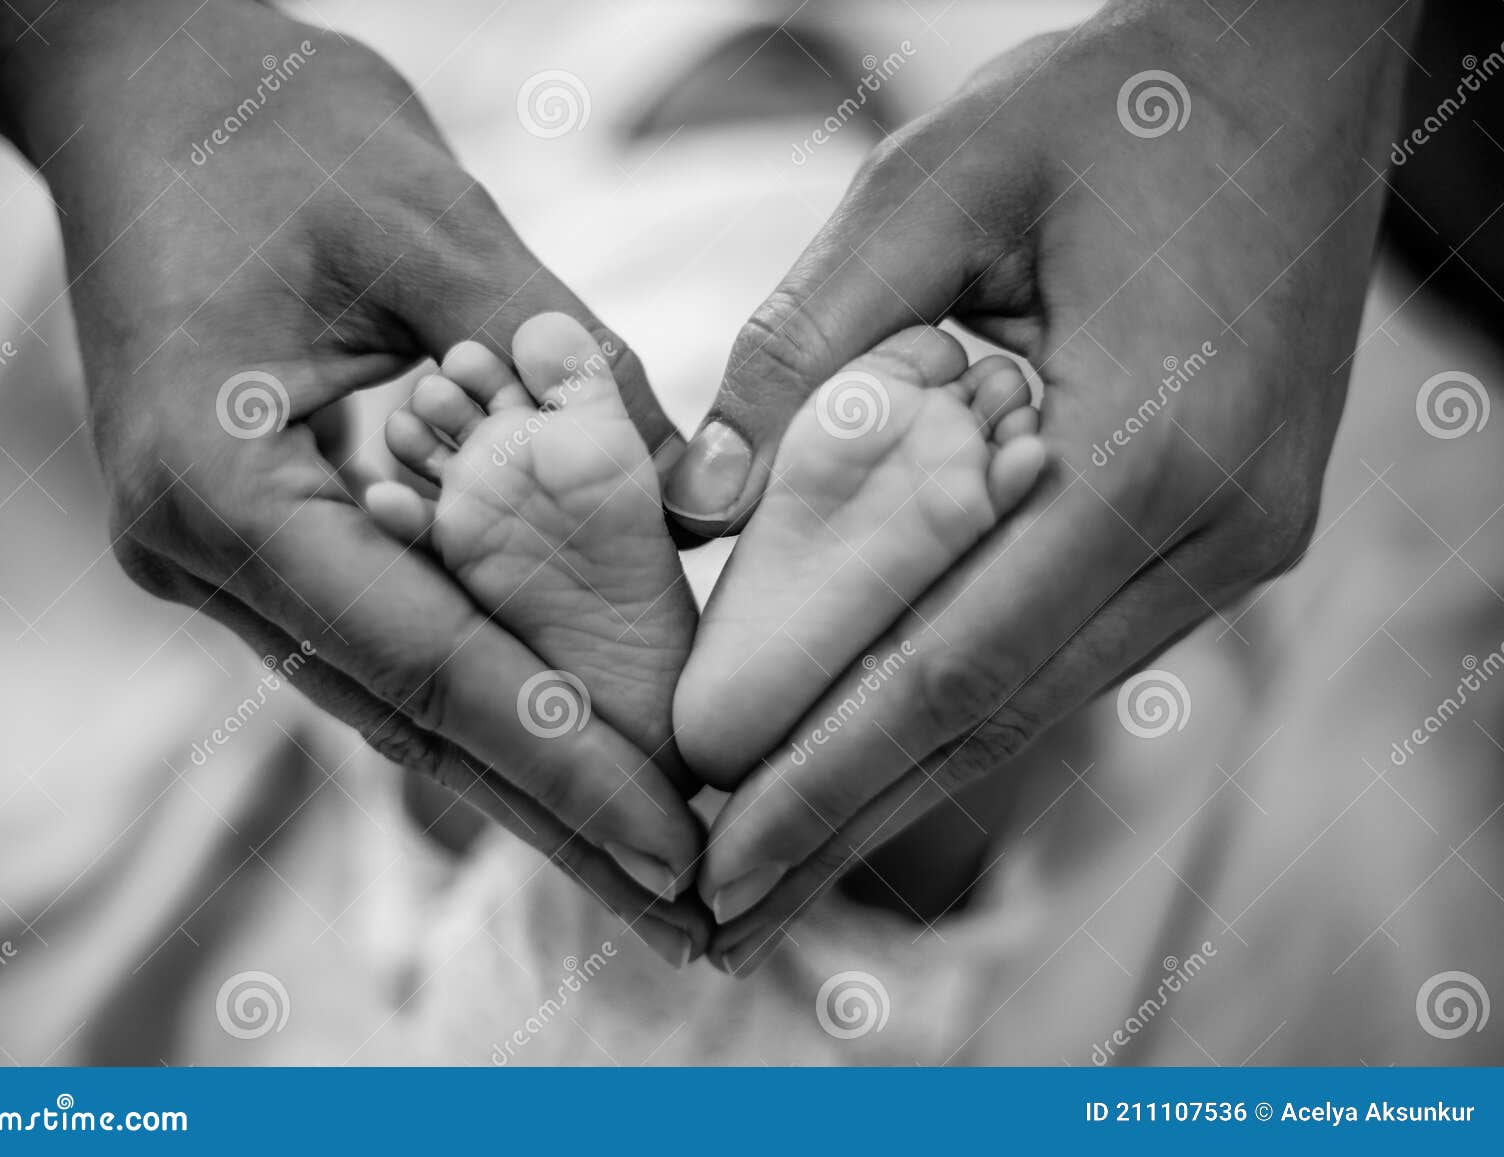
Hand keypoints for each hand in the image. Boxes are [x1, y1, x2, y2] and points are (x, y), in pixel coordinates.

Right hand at [0, 1, 705, 958]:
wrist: (141, 87)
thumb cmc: (270, 129)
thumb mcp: (431, 225)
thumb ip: (564, 366)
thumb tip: (699, 499)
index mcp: (223, 487)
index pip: (421, 664)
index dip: (557, 762)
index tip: (674, 847)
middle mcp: (211, 552)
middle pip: (413, 721)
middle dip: (558, 817)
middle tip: (692, 914)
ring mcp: (232, 553)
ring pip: (404, 695)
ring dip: (533, 775)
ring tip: (655, 859)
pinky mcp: (269, 532)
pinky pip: (393, 631)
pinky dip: (494, 690)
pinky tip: (582, 742)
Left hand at [670, 0, 1415, 970]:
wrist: (1295, 66)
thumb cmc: (1117, 102)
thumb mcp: (936, 181)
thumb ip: (808, 344)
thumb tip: (702, 510)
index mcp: (1157, 448)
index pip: (955, 662)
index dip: (826, 768)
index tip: (719, 848)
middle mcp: (1217, 529)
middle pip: (999, 718)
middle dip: (850, 820)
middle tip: (726, 915)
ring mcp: (1236, 542)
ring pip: (1039, 700)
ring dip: (903, 782)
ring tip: (783, 857)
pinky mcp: (1222, 529)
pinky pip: (1072, 646)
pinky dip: (965, 708)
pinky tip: (884, 746)